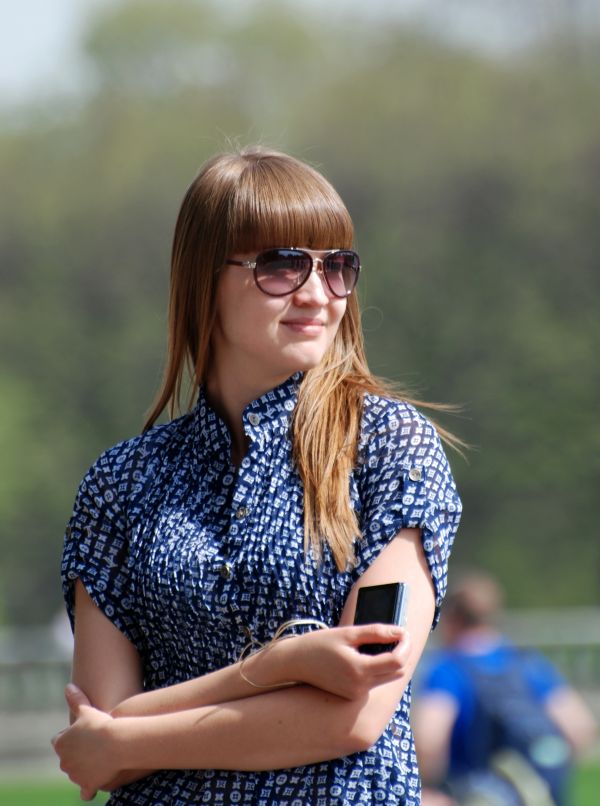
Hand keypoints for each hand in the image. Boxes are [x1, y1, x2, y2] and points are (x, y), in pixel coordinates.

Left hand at [51, 684, 120, 799]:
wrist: (116, 743)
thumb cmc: (101, 724)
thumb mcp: (87, 709)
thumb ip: (76, 699)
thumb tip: (68, 686)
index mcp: (61, 743)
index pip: (59, 741)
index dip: (70, 737)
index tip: (82, 734)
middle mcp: (64, 761)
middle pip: (68, 759)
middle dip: (77, 754)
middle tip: (93, 745)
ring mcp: (75, 774)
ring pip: (77, 773)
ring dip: (85, 768)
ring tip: (100, 759)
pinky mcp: (87, 785)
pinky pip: (86, 792)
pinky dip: (89, 790)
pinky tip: (94, 786)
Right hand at [250, 624, 410, 699]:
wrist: (295, 663)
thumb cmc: (319, 644)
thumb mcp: (348, 633)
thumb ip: (376, 632)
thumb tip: (400, 631)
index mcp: (359, 670)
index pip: (397, 661)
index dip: (405, 645)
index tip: (403, 632)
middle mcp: (360, 687)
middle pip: (397, 671)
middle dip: (401, 652)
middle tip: (397, 634)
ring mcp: (356, 694)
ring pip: (388, 677)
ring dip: (391, 660)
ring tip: (384, 642)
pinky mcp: (352, 695)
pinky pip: (375, 681)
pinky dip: (379, 668)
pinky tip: (370, 654)